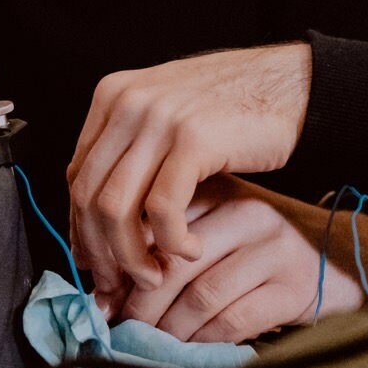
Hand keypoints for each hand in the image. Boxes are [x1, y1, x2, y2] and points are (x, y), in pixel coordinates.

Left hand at [67, 43, 312, 303]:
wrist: (289, 81)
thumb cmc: (233, 105)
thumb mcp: (166, 114)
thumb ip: (132, 152)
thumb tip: (97, 221)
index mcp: (113, 96)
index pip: (77, 176)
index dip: (81, 228)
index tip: (98, 263)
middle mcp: (127, 103)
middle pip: (89, 196)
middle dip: (101, 252)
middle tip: (121, 286)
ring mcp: (158, 118)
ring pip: (117, 208)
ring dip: (131, 256)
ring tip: (156, 278)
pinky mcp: (193, 140)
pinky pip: (162, 208)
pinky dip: (171, 242)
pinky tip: (190, 252)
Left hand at [113, 176, 367, 343]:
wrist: (344, 259)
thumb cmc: (267, 249)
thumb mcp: (221, 230)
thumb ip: (173, 248)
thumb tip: (108, 292)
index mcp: (221, 192)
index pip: (155, 226)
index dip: (123, 267)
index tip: (104, 297)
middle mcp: (247, 213)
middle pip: (172, 264)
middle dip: (138, 305)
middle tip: (119, 329)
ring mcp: (272, 250)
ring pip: (199, 296)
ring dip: (167, 331)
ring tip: (150, 345)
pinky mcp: (291, 288)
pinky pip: (233, 320)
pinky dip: (203, 343)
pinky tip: (191, 351)